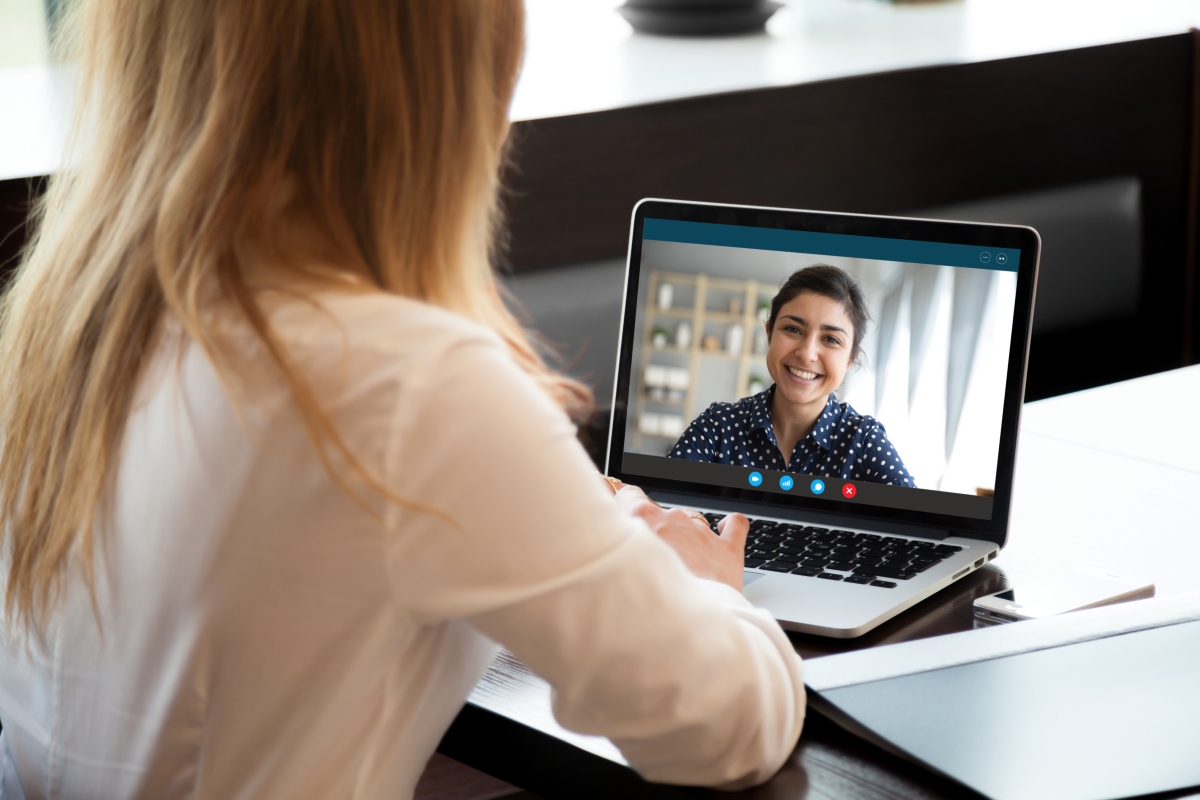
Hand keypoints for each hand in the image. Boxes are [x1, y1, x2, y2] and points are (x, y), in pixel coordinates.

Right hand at [613, 484, 748, 591]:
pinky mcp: (727, 549)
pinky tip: (723, 528)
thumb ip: (612, 543)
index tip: (617, 508)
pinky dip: (729, 525)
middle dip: (654, 530)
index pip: (627, 494)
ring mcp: (701, 532)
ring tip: (679, 564)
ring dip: (684, 535)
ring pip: (691, 520)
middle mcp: (673, 519)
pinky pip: (734, 524)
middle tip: (648, 556)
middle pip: (659, 512)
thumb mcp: (614, 566)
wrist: (684, 627)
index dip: (622, 501)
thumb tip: (601, 533)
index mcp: (643, 517)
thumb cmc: (646, 601)